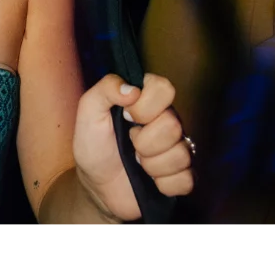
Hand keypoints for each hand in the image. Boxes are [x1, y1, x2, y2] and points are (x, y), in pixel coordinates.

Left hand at [73, 73, 193, 221]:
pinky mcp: (182, 175)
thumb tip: (132, 89)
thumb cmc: (94, 147)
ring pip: (181, 155)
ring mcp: (178, 148)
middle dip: (144, 142)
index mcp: (150, 102)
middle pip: (173, 125)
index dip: (145, 106)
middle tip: (130, 145)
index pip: (165, 88)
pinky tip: (152, 181)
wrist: (96, 186)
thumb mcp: (88, 113)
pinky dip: (164, 185)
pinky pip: (186, 180)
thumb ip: (105, 89)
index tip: (127, 116)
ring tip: (138, 164)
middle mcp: (169, 121)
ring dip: (151, 165)